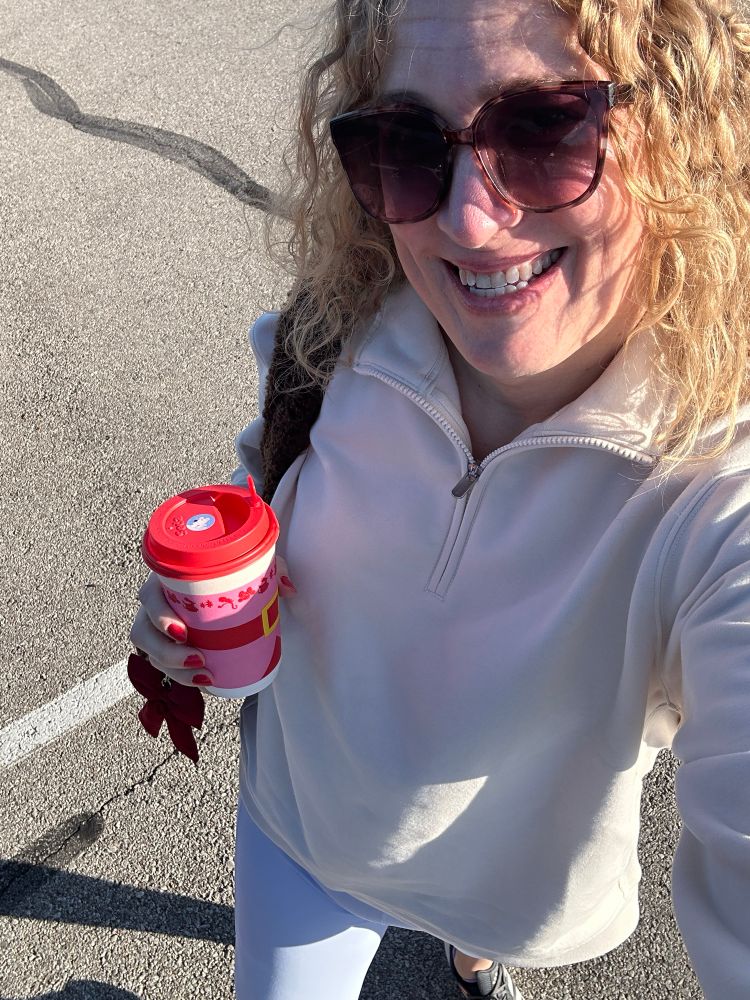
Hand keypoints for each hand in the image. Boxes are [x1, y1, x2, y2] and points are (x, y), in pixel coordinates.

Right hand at [128, 558, 297, 688]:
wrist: (230, 584)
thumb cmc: (234, 570)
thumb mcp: (253, 565)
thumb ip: (271, 569)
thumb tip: (289, 588)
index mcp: (168, 579)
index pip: (148, 596)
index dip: (158, 615)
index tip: (182, 631)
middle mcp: (158, 604)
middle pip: (143, 632)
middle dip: (165, 652)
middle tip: (198, 658)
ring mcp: (160, 627)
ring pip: (151, 654)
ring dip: (173, 669)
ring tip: (205, 675)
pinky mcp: (170, 645)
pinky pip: (165, 665)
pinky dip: (182, 677)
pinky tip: (204, 681)